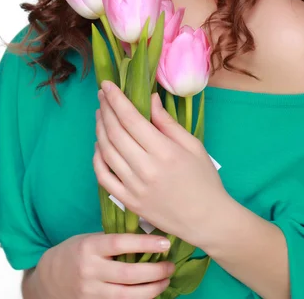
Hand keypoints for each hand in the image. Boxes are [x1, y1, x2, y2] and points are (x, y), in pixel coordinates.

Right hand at [33, 232, 174, 298]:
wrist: (48, 280)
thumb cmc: (74, 253)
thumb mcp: (90, 239)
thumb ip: (113, 240)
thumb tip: (147, 236)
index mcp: (89, 246)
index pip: (121, 243)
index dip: (145, 243)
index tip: (165, 243)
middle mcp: (90, 270)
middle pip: (129, 274)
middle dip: (155, 271)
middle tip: (170, 265)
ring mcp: (91, 291)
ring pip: (127, 295)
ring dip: (152, 289)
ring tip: (166, 280)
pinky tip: (151, 293)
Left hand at [93, 81, 229, 246]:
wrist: (206, 219)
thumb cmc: (203, 178)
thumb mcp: (192, 144)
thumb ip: (167, 122)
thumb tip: (150, 98)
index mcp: (164, 151)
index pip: (131, 119)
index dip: (116, 99)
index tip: (106, 85)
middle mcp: (145, 169)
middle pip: (115, 133)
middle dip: (106, 109)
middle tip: (102, 95)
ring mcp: (134, 187)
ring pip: (106, 152)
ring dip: (100, 130)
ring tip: (100, 114)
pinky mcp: (128, 201)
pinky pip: (104, 177)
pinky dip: (97, 158)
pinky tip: (99, 144)